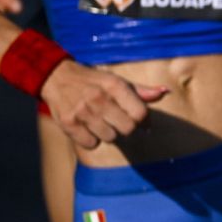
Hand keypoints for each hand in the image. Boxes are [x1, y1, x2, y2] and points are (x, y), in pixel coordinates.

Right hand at [41, 61, 167, 149]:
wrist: (56, 77)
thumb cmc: (94, 81)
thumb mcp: (118, 81)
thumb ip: (142, 90)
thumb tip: (165, 92)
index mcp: (114, 86)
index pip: (141, 114)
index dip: (143, 120)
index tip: (138, 118)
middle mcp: (98, 98)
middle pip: (127, 129)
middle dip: (126, 127)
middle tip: (117, 120)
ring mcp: (82, 112)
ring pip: (110, 138)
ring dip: (108, 133)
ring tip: (100, 121)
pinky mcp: (68, 124)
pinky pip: (90, 144)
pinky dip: (91, 139)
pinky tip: (87, 127)